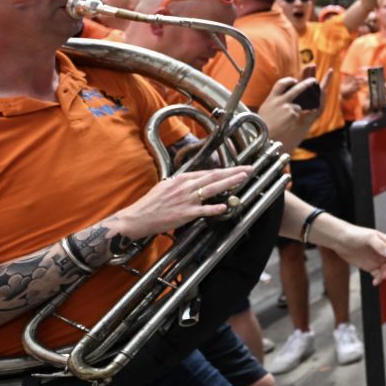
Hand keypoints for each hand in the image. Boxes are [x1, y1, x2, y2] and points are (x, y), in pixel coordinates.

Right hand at [108, 166, 250, 240]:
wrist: (137, 218)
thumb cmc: (151, 203)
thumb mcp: (166, 186)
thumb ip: (182, 183)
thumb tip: (194, 180)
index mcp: (181, 179)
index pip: (208, 172)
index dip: (225, 170)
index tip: (238, 168)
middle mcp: (185, 187)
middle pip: (213, 177)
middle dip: (233, 172)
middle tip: (248, 169)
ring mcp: (186, 200)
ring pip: (211, 189)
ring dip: (229, 183)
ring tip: (243, 179)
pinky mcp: (184, 214)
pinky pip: (202, 210)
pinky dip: (214, 208)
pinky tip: (225, 206)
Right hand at [257, 76, 320, 148]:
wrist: (264, 134)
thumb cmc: (263, 124)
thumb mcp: (265, 108)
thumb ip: (274, 101)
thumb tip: (281, 97)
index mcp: (271, 98)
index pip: (281, 83)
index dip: (289, 80)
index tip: (295, 80)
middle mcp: (280, 100)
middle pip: (296, 89)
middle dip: (306, 84)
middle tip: (313, 81)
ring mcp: (287, 107)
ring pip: (298, 106)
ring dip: (294, 112)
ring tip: (283, 120)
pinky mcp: (292, 114)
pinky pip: (297, 114)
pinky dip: (294, 119)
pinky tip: (286, 123)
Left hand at [328, 225, 385, 282]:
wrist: (340, 240)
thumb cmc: (354, 234)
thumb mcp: (369, 237)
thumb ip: (380, 245)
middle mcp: (384, 251)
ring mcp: (377, 259)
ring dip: (385, 276)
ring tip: (378, 279)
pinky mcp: (370, 266)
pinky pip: (378, 274)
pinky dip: (378, 279)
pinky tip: (375, 281)